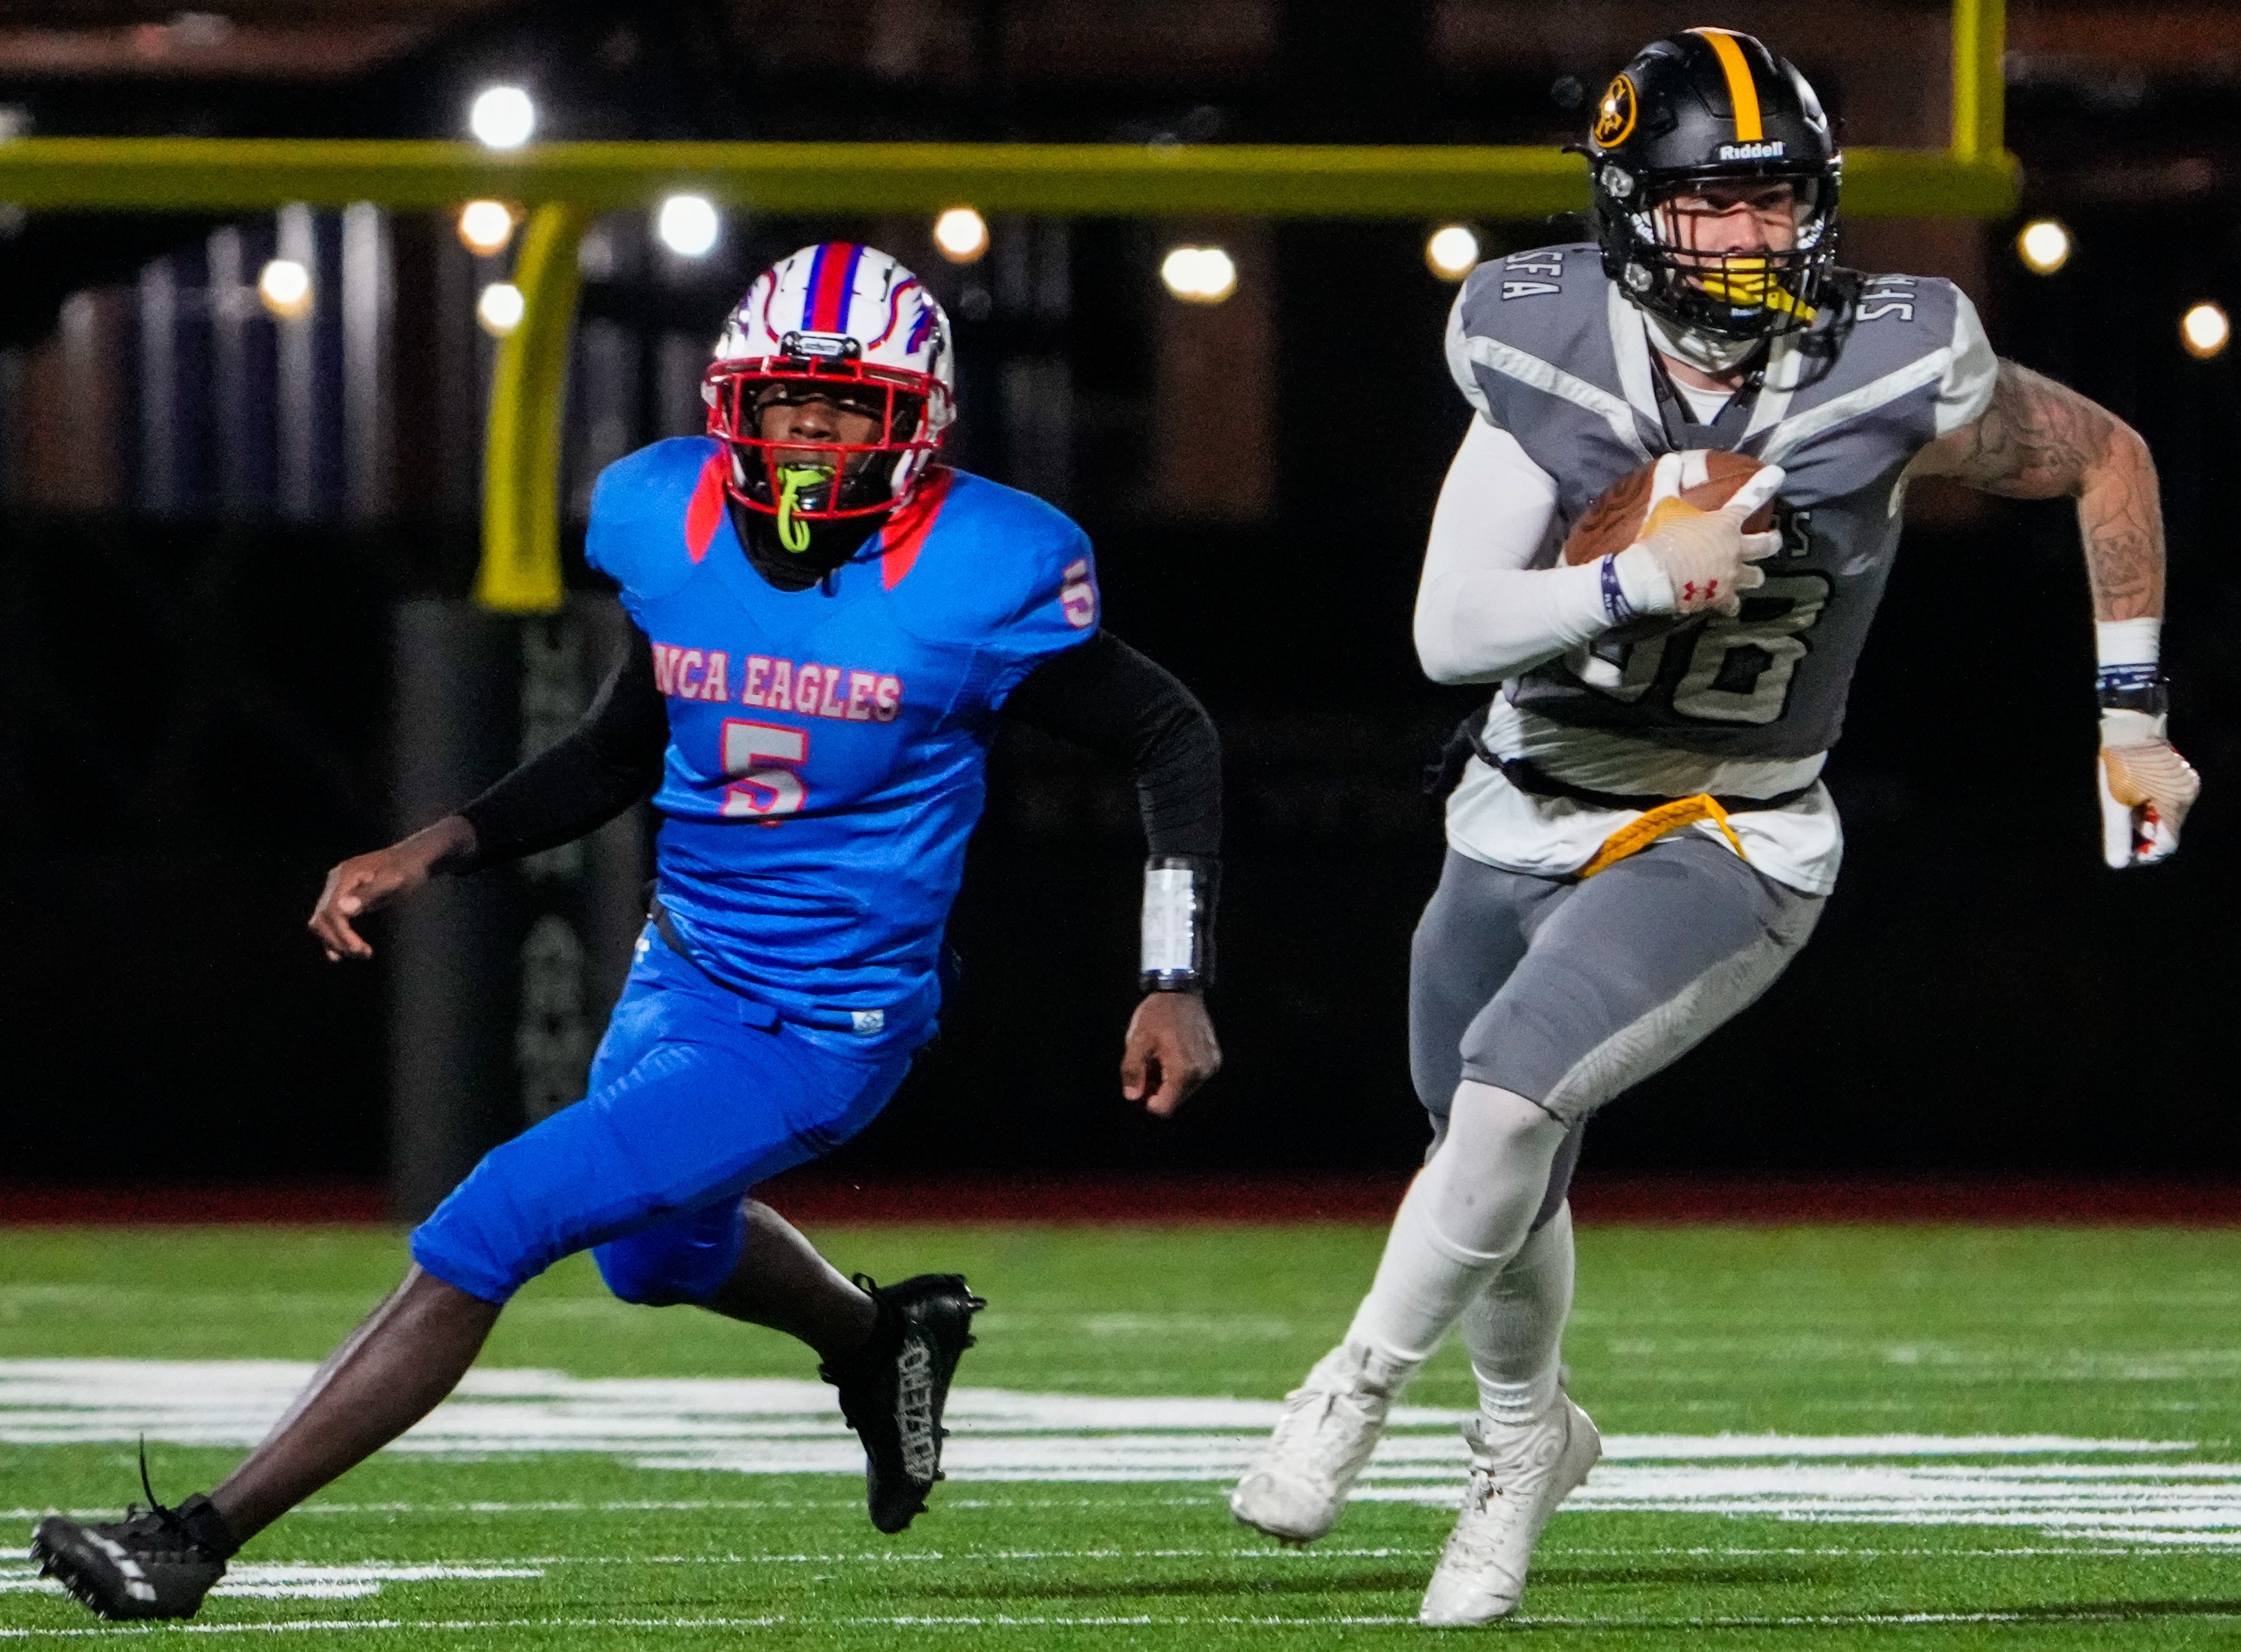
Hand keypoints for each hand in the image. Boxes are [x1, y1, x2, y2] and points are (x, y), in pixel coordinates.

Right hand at [308, 816, 476, 960]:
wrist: (414, 858)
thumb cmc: (408, 868)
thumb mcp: (395, 881)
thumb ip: (369, 893)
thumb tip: (342, 909)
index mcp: (345, 875)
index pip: (331, 911)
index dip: (342, 933)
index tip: (360, 949)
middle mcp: (335, 881)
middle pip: (322, 918)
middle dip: (339, 940)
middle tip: (363, 954)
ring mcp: (337, 889)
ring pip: (322, 921)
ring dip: (335, 941)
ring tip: (361, 953)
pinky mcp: (343, 897)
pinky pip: (330, 920)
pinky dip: (333, 936)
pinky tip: (339, 954)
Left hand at [1121, 991, 1221, 1116]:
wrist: (1181, 991)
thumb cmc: (1157, 1015)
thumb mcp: (1137, 1040)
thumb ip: (1133, 1071)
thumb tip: (1133, 1097)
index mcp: (1183, 1070)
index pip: (1164, 1108)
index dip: (1148, 1100)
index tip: (1142, 1082)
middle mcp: (1202, 1072)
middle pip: (1175, 1099)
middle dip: (1159, 1088)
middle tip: (1150, 1064)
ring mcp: (1211, 1065)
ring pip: (1185, 1089)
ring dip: (1171, 1080)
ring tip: (1162, 1056)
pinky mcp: (1215, 1058)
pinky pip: (1196, 1076)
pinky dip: (1183, 1071)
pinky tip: (1175, 1051)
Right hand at [1615, 458, 1785, 616]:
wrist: (1650, 576)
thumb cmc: (1660, 537)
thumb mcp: (1662, 506)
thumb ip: (1668, 481)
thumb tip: (1670, 458)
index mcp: (1724, 525)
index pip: (1749, 500)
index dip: (1765, 485)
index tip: (1779, 473)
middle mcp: (1735, 550)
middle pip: (1767, 545)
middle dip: (1773, 542)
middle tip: (1773, 540)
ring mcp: (1730, 576)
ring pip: (1756, 577)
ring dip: (1753, 575)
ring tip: (1749, 576)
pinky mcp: (1720, 598)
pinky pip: (1732, 605)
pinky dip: (1729, 605)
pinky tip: (1727, 605)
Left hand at [2098, 710, 2199, 868]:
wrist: (2130, 727)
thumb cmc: (2121, 764)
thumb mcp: (2114, 803)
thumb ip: (2118, 835)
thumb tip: (2117, 863)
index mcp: (2174, 805)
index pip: (2167, 844)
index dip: (2146, 855)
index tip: (2126, 855)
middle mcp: (2187, 796)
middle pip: (2166, 830)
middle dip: (2142, 830)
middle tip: (2122, 816)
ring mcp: (2188, 785)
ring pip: (2166, 816)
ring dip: (2145, 816)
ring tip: (2127, 798)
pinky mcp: (2183, 777)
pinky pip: (2168, 801)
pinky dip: (2151, 804)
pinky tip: (2136, 790)